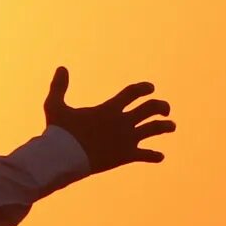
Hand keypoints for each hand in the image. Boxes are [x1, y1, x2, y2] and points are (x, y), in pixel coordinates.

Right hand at [44, 70, 173, 172]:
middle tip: (165, 109)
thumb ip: (59, 87)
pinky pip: (146, 155)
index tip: (151, 88)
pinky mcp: (125, 156)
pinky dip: (154, 155)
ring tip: (171, 126)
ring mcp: (126, 139)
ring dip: (166, 127)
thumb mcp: (54, 106)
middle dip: (161, 107)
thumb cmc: (58, 132)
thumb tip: (62, 68)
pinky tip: (160, 156)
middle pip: (151, 108)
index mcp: (110, 108)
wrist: (62, 158)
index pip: (134, 92)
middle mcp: (122, 122)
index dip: (144, 88)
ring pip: (155, 129)